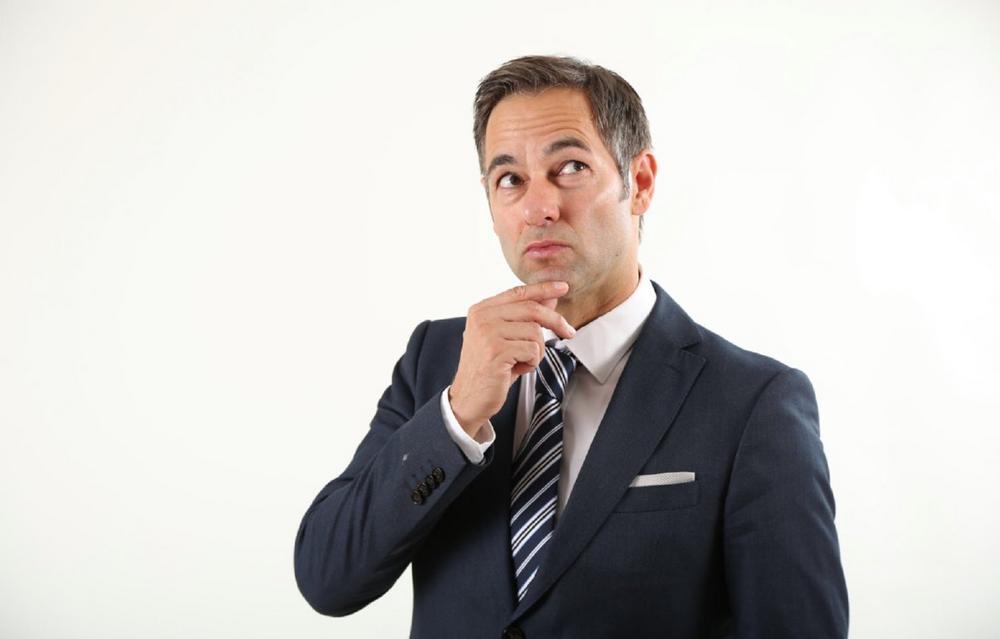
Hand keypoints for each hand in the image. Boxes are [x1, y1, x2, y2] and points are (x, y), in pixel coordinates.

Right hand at [449, 281, 575, 437]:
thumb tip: (550, 299)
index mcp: (482, 310)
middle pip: (532, 309)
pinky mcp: (496, 351)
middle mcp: (482, 317)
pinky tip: (516, 370)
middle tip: (569, 333)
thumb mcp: (507, 338)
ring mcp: (488, 333)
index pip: (518, 293)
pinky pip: (532, 350)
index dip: (543, 289)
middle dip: (556, 321)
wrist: (469, 398)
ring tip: (521, 362)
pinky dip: (531, 363)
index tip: (563, 287)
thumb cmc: (489, 368)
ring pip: (535, 332)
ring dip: (536, 351)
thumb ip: (524, 318)